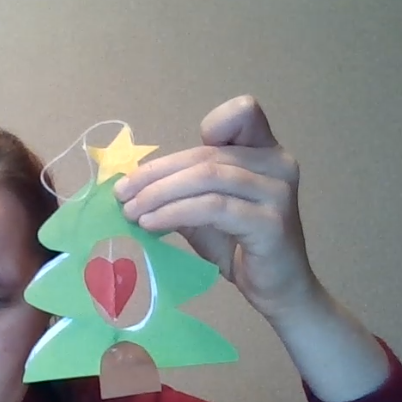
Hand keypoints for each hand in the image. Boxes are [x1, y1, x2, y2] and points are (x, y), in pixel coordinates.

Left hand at [115, 95, 320, 319]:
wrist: (276, 288)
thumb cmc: (239, 246)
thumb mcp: (205, 210)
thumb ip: (181, 190)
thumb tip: (131, 183)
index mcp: (266, 152)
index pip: (244, 113)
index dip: (209, 125)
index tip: (170, 161)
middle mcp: (278, 164)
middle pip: (206, 155)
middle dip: (157, 174)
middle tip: (123, 194)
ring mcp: (277, 192)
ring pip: (207, 178)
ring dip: (160, 194)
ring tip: (132, 212)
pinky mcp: (269, 222)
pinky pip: (213, 207)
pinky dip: (175, 213)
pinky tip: (152, 224)